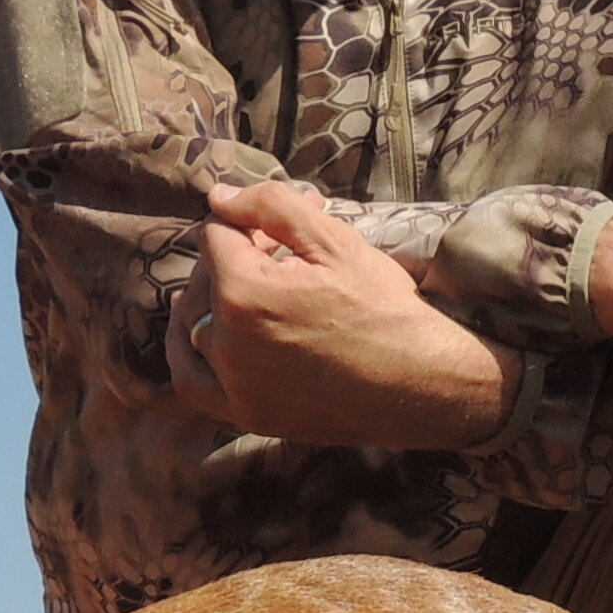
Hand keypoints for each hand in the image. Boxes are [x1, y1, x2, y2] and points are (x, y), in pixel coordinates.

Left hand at [171, 183, 517, 450]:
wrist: (423, 383)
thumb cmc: (385, 308)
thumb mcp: (336, 240)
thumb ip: (270, 206)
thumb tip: (218, 196)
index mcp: (244, 293)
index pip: (214, 237)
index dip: (246, 224)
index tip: (276, 232)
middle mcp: (227, 344)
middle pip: (201, 281)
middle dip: (233, 258)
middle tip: (277, 257)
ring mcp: (234, 386)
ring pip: (190, 329)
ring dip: (207, 302)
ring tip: (240, 290)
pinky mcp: (247, 416)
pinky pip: (193, 385)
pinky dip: (193, 357)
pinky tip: (210, 341)